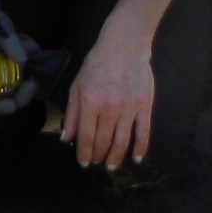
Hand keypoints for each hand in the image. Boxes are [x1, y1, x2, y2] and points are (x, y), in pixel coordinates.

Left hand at [62, 31, 153, 168]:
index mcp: (90, 101)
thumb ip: (72, 113)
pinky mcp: (145, 106)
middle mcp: (109, 107)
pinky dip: (140, 148)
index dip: (84, 152)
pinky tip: (135, 158)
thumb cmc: (97, 64)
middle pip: (103, 141)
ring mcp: (129, 108)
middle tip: (96, 162)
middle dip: (98, 155)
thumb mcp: (78, 84)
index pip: (86, 136)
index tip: (83, 162)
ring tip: (110, 166)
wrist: (124, 46)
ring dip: (116, 157)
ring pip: (122, 141)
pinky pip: (143, 133)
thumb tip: (66, 138)